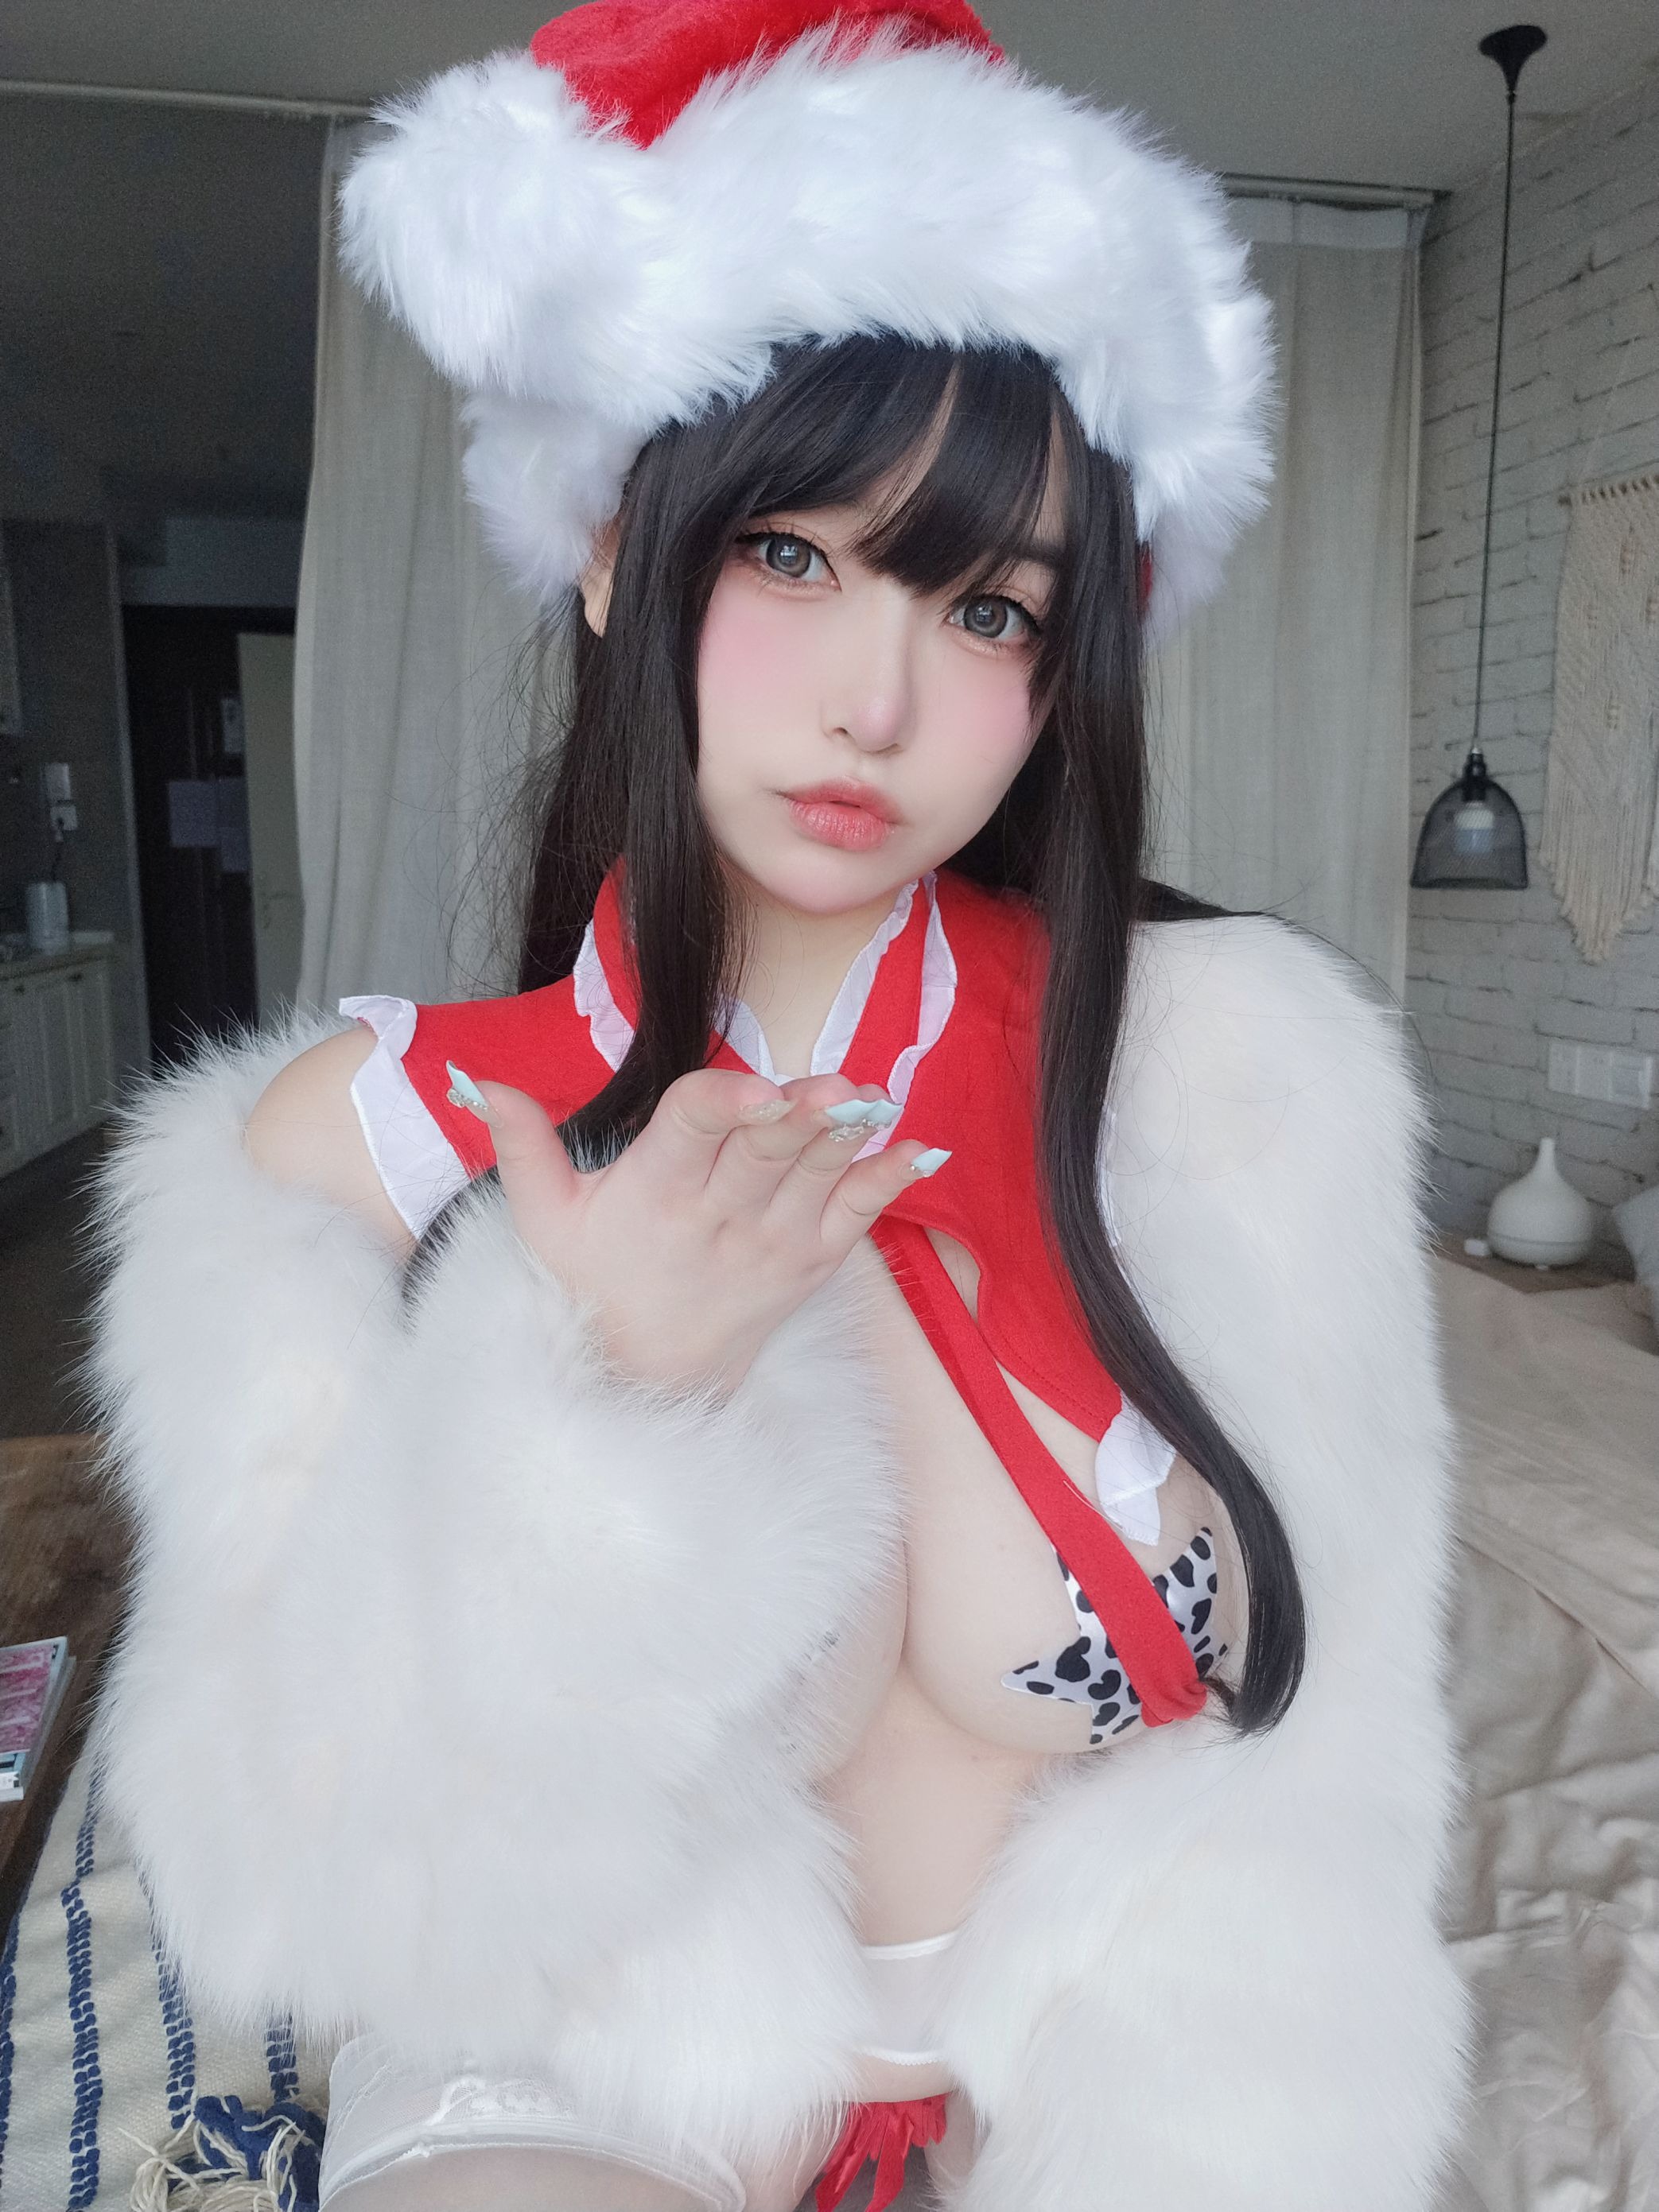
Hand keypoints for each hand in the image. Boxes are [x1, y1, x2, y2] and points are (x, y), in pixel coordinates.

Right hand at [454, 1065, 949, 1397]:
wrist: (646, 1376)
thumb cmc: (594, 1282)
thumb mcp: (544, 1218)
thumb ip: (519, 1142)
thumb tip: (474, 1081)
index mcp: (654, 1194)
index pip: (691, 1133)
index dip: (725, 1105)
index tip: (757, 1089)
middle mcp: (718, 1219)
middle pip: (764, 1153)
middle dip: (800, 1118)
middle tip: (836, 1087)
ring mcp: (772, 1244)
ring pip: (815, 1177)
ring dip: (848, 1137)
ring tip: (873, 1099)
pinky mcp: (811, 1263)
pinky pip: (857, 1216)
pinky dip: (888, 1182)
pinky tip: (919, 1149)